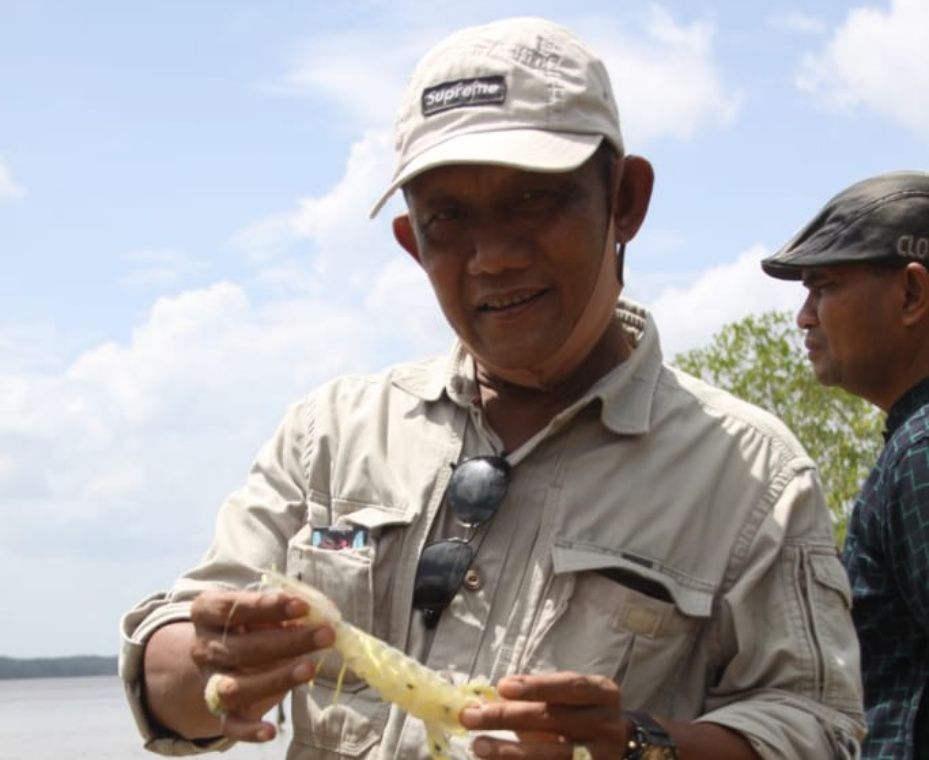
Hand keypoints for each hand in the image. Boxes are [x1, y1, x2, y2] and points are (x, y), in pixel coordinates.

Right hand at [188, 588, 335, 741]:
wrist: (226, 656)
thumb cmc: (254, 622)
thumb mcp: (265, 609)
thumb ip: (289, 609)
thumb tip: (323, 609)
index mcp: (207, 612)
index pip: (232, 607)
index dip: (267, 606)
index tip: (303, 606)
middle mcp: (203, 647)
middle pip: (241, 648)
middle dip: (288, 641)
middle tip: (326, 634)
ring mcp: (210, 681)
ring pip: (236, 687)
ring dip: (276, 679)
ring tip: (310, 668)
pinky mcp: (221, 711)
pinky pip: (231, 725)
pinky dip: (248, 731)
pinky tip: (271, 731)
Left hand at [460, 671, 631, 759]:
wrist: (615, 747)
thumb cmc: (579, 713)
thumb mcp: (566, 698)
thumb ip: (534, 698)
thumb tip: (488, 701)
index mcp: (603, 693)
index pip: (569, 686)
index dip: (536, 686)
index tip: (501, 687)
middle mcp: (608, 724)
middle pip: (554, 720)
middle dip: (508, 717)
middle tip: (471, 716)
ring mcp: (603, 755)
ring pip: (553, 754)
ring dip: (510, 751)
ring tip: (478, 745)